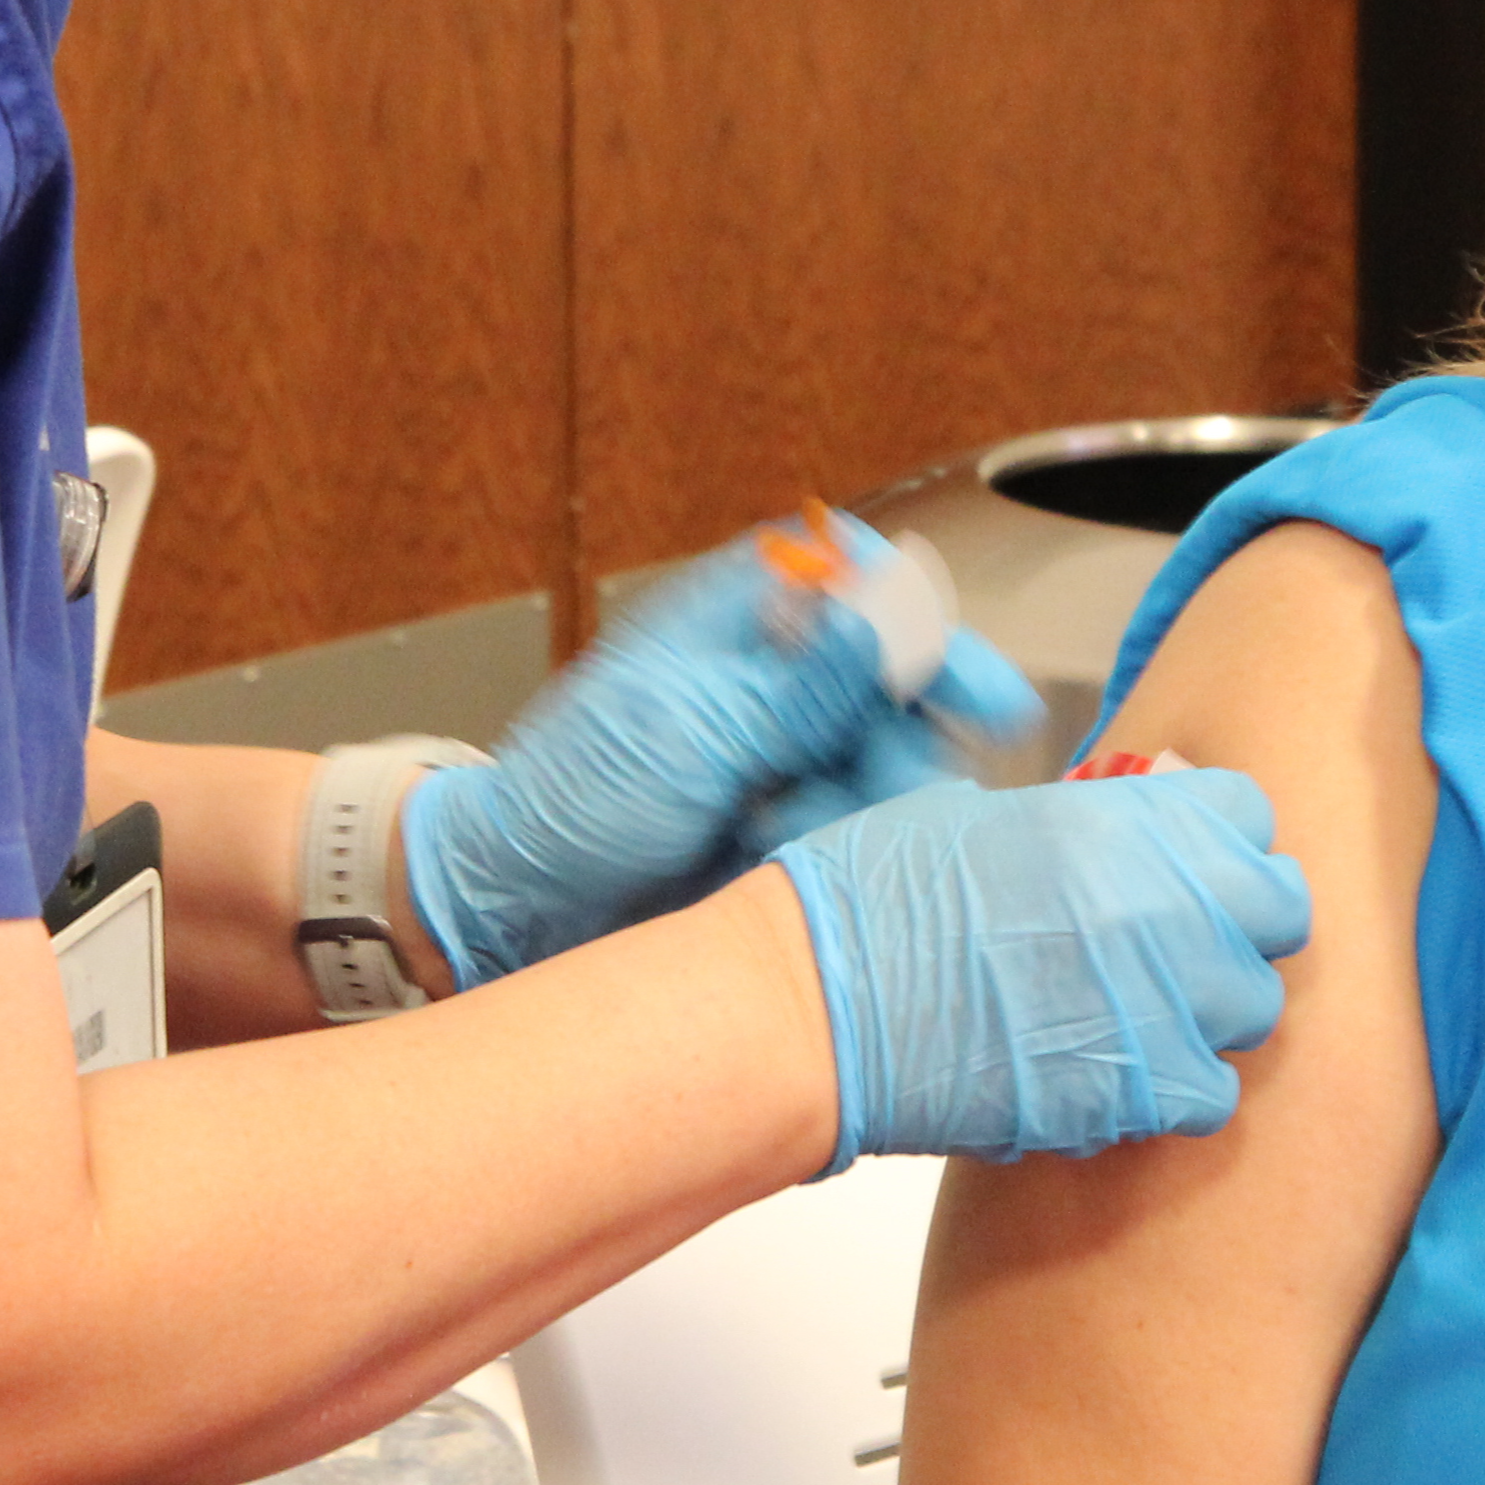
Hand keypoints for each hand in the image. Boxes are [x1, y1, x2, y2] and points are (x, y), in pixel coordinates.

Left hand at [402, 525, 1038, 983]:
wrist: (526, 904)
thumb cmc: (574, 795)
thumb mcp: (687, 733)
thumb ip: (799, 690)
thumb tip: (884, 624)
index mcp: (747, 618)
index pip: (864, 580)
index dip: (918, 617)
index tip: (959, 674)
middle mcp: (786, 676)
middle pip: (904, 675)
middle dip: (908, 729)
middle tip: (897, 775)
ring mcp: (798, 750)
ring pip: (901, 757)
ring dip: (873, 796)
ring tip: (795, 825)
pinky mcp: (806, 823)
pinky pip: (874, 824)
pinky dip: (852, 842)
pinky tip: (788, 856)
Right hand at [773, 766, 1314, 1170]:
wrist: (819, 1009)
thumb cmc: (873, 903)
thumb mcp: (984, 819)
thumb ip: (1080, 826)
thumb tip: (1125, 837)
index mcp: (1121, 819)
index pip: (1248, 814)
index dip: (1220, 842)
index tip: (1192, 866)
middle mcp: (1162, 902)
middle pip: (1279, 910)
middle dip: (1240, 925)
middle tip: (1185, 944)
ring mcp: (1159, 999)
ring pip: (1256, 1007)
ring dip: (1212, 1011)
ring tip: (1144, 1016)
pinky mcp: (1137, 1090)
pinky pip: (1216, 1094)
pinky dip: (1180, 1091)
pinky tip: (1124, 1078)